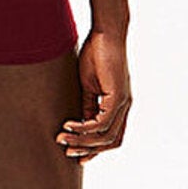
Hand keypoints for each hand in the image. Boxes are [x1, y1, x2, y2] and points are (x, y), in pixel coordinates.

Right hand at [56, 28, 130, 161]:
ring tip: (63, 140)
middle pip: (111, 142)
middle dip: (89, 151)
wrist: (106, 34)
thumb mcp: (89, 85)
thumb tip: (79, 123)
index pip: (111, 136)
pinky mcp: (118, 97)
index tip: (75, 154)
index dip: (95, 148)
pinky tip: (69, 125)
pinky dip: (84, 128)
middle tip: (67, 153)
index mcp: (119, 105)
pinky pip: (101, 123)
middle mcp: (124, 107)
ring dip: (83, 142)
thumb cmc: (97, 54)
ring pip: (106, 136)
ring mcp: (123, 103)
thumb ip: (87, 104)